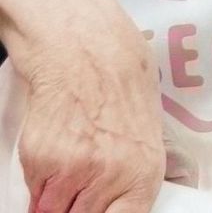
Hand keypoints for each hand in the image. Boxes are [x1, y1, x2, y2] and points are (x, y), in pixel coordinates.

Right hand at [18, 4, 165, 212]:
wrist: (85, 47)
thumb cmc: (120, 80)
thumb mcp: (144, 130)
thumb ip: (132, 173)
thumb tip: (122, 202)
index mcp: (144, 174)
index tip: (97, 208)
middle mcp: (112, 179)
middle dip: (80, 205)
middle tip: (82, 180)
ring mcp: (75, 173)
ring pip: (55, 211)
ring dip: (58, 196)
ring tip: (70, 157)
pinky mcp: (42, 163)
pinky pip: (35, 191)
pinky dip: (40, 178)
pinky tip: (55, 144)